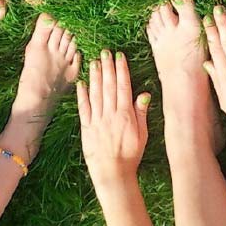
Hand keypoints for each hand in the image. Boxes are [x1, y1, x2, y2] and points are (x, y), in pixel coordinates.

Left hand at [77, 50, 150, 184]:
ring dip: (95, 76)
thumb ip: (141, 113)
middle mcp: (111, 114)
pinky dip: (82, 94)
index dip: (121, 70)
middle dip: (107, 67)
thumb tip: (144, 93)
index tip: (119, 57)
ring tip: (94, 62)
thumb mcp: (143, 135)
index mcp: (126, 115)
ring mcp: (97, 120)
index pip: (123, 87)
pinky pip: (84, 108)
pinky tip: (82, 83)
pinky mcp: (86, 128)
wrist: (113, 173)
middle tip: (105, 52)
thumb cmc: (131, 155)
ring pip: (96, 93)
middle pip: (108, 86)